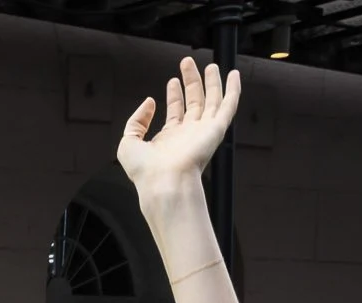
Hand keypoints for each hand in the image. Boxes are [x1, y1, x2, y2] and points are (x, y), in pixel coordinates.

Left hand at [117, 58, 239, 194]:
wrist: (163, 182)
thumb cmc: (145, 170)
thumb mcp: (128, 141)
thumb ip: (136, 120)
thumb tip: (149, 102)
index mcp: (170, 138)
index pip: (176, 111)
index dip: (174, 94)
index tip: (172, 80)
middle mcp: (188, 134)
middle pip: (194, 101)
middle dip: (191, 81)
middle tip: (187, 63)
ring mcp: (203, 131)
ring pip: (212, 100)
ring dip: (211, 82)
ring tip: (208, 65)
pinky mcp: (216, 130)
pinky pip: (228, 105)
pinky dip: (233, 90)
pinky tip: (233, 75)